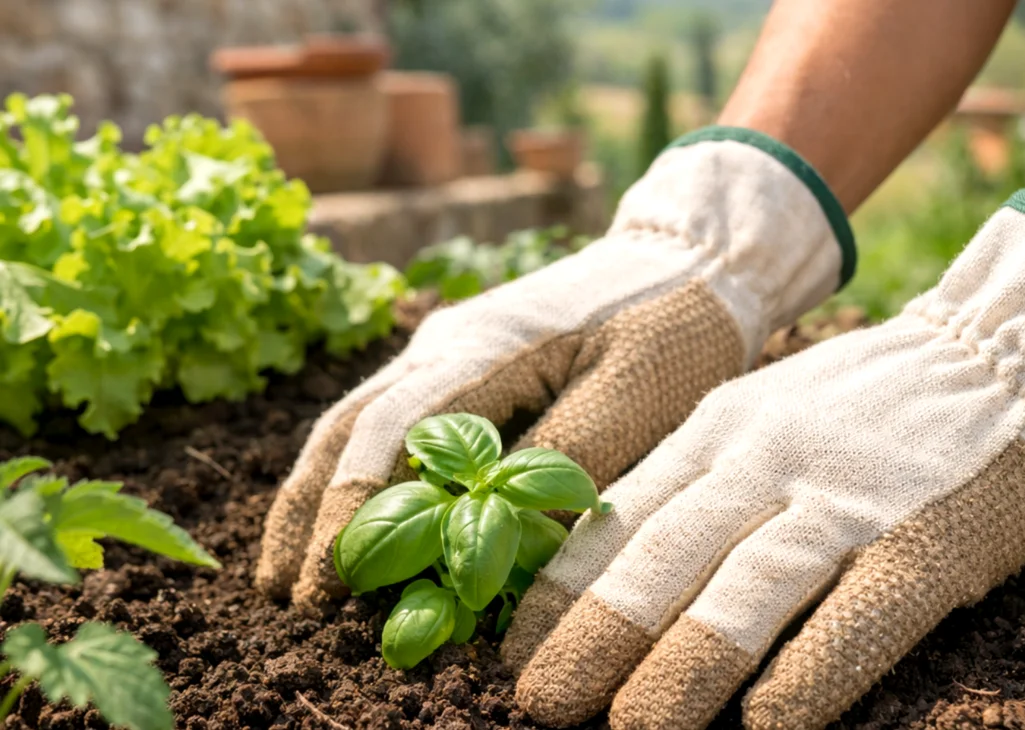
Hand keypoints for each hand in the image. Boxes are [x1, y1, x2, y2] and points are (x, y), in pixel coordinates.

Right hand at [254, 127, 854, 607]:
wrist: (694, 260)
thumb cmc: (673, 329)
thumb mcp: (634, 401)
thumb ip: (560, 467)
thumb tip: (490, 545)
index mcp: (484, 348)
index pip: (391, 434)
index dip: (351, 513)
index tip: (329, 587)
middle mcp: (447, 343)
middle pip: (349, 426)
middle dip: (312, 512)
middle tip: (286, 595)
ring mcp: (450, 348)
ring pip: (359, 421)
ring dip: (322, 494)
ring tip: (291, 568)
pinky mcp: (468, 362)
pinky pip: (394, 417)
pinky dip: (361, 471)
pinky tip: (353, 514)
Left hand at [505, 191, 1024, 729]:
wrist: (1004, 354)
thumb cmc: (867, 402)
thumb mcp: (759, 412)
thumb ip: (694, 479)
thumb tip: (612, 564)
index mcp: (719, 430)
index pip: (620, 517)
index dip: (563, 589)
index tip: (513, 650)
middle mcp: (767, 461)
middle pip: (665, 557)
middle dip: (595, 637)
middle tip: (537, 705)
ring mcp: (846, 502)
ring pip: (745, 591)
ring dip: (682, 670)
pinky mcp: (924, 543)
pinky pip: (856, 618)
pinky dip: (808, 675)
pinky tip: (768, 726)